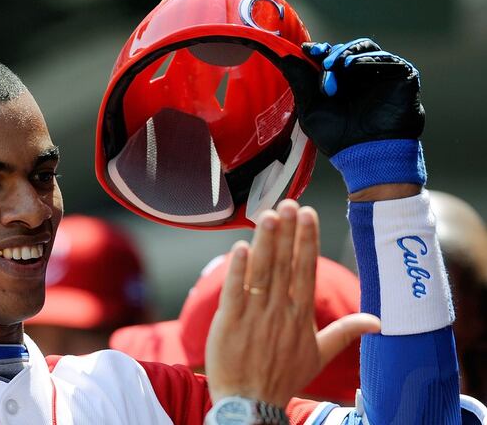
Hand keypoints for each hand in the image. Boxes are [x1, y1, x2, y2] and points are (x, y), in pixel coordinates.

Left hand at [204, 200, 379, 407]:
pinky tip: (240, 248)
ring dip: (266, 243)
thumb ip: (344, 332)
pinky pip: (235, 292)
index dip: (306, 241)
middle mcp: (280, 312)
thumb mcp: (318, 355)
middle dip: (288, 233)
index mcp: (301, 316)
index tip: (308, 214)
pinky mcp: (229, 322)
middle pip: (284, 265)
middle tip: (290, 203)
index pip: (305, 270)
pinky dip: (238, 270)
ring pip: (262, 273)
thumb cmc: (282, 376)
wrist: (251, 403)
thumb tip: (377, 322)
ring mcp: (254, 316)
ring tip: (268, 216)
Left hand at [280, 38, 424, 156]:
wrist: (366, 154)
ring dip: (345, 53)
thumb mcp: (310, 107)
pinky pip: (384, 58)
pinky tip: (351, 66)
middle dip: (331, 55)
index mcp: (341, 83)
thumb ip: (299, 80)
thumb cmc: (337, 138)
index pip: (330, 57)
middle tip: (323, 65)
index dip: (319, 52)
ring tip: (333, 65)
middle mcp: (362, 77)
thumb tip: (282, 55)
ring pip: (364, 49)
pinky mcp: (402, 74)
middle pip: (346, 50)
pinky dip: (366, 59)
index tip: (307, 50)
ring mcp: (383, 74)